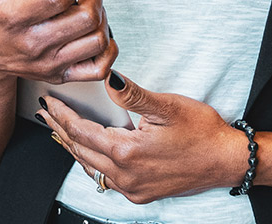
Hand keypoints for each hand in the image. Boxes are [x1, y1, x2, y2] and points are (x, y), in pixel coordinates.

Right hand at [0, 0, 116, 85]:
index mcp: (15, 18)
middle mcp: (35, 44)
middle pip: (85, 18)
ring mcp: (50, 62)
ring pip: (97, 40)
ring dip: (102, 17)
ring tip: (90, 4)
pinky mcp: (60, 74)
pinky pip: (99, 68)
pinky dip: (107, 48)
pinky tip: (96, 30)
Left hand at [38, 72, 249, 203]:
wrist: (226, 160)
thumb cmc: (202, 131)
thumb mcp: (167, 105)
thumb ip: (132, 93)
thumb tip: (107, 77)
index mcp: (127, 151)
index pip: (81, 131)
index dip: (62, 115)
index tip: (49, 103)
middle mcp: (125, 175)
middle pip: (80, 151)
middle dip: (60, 130)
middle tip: (46, 114)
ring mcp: (132, 187)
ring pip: (91, 168)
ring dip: (73, 148)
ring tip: (59, 131)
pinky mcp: (141, 193)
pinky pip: (106, 179)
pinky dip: (92, 163)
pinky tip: (89, 154)